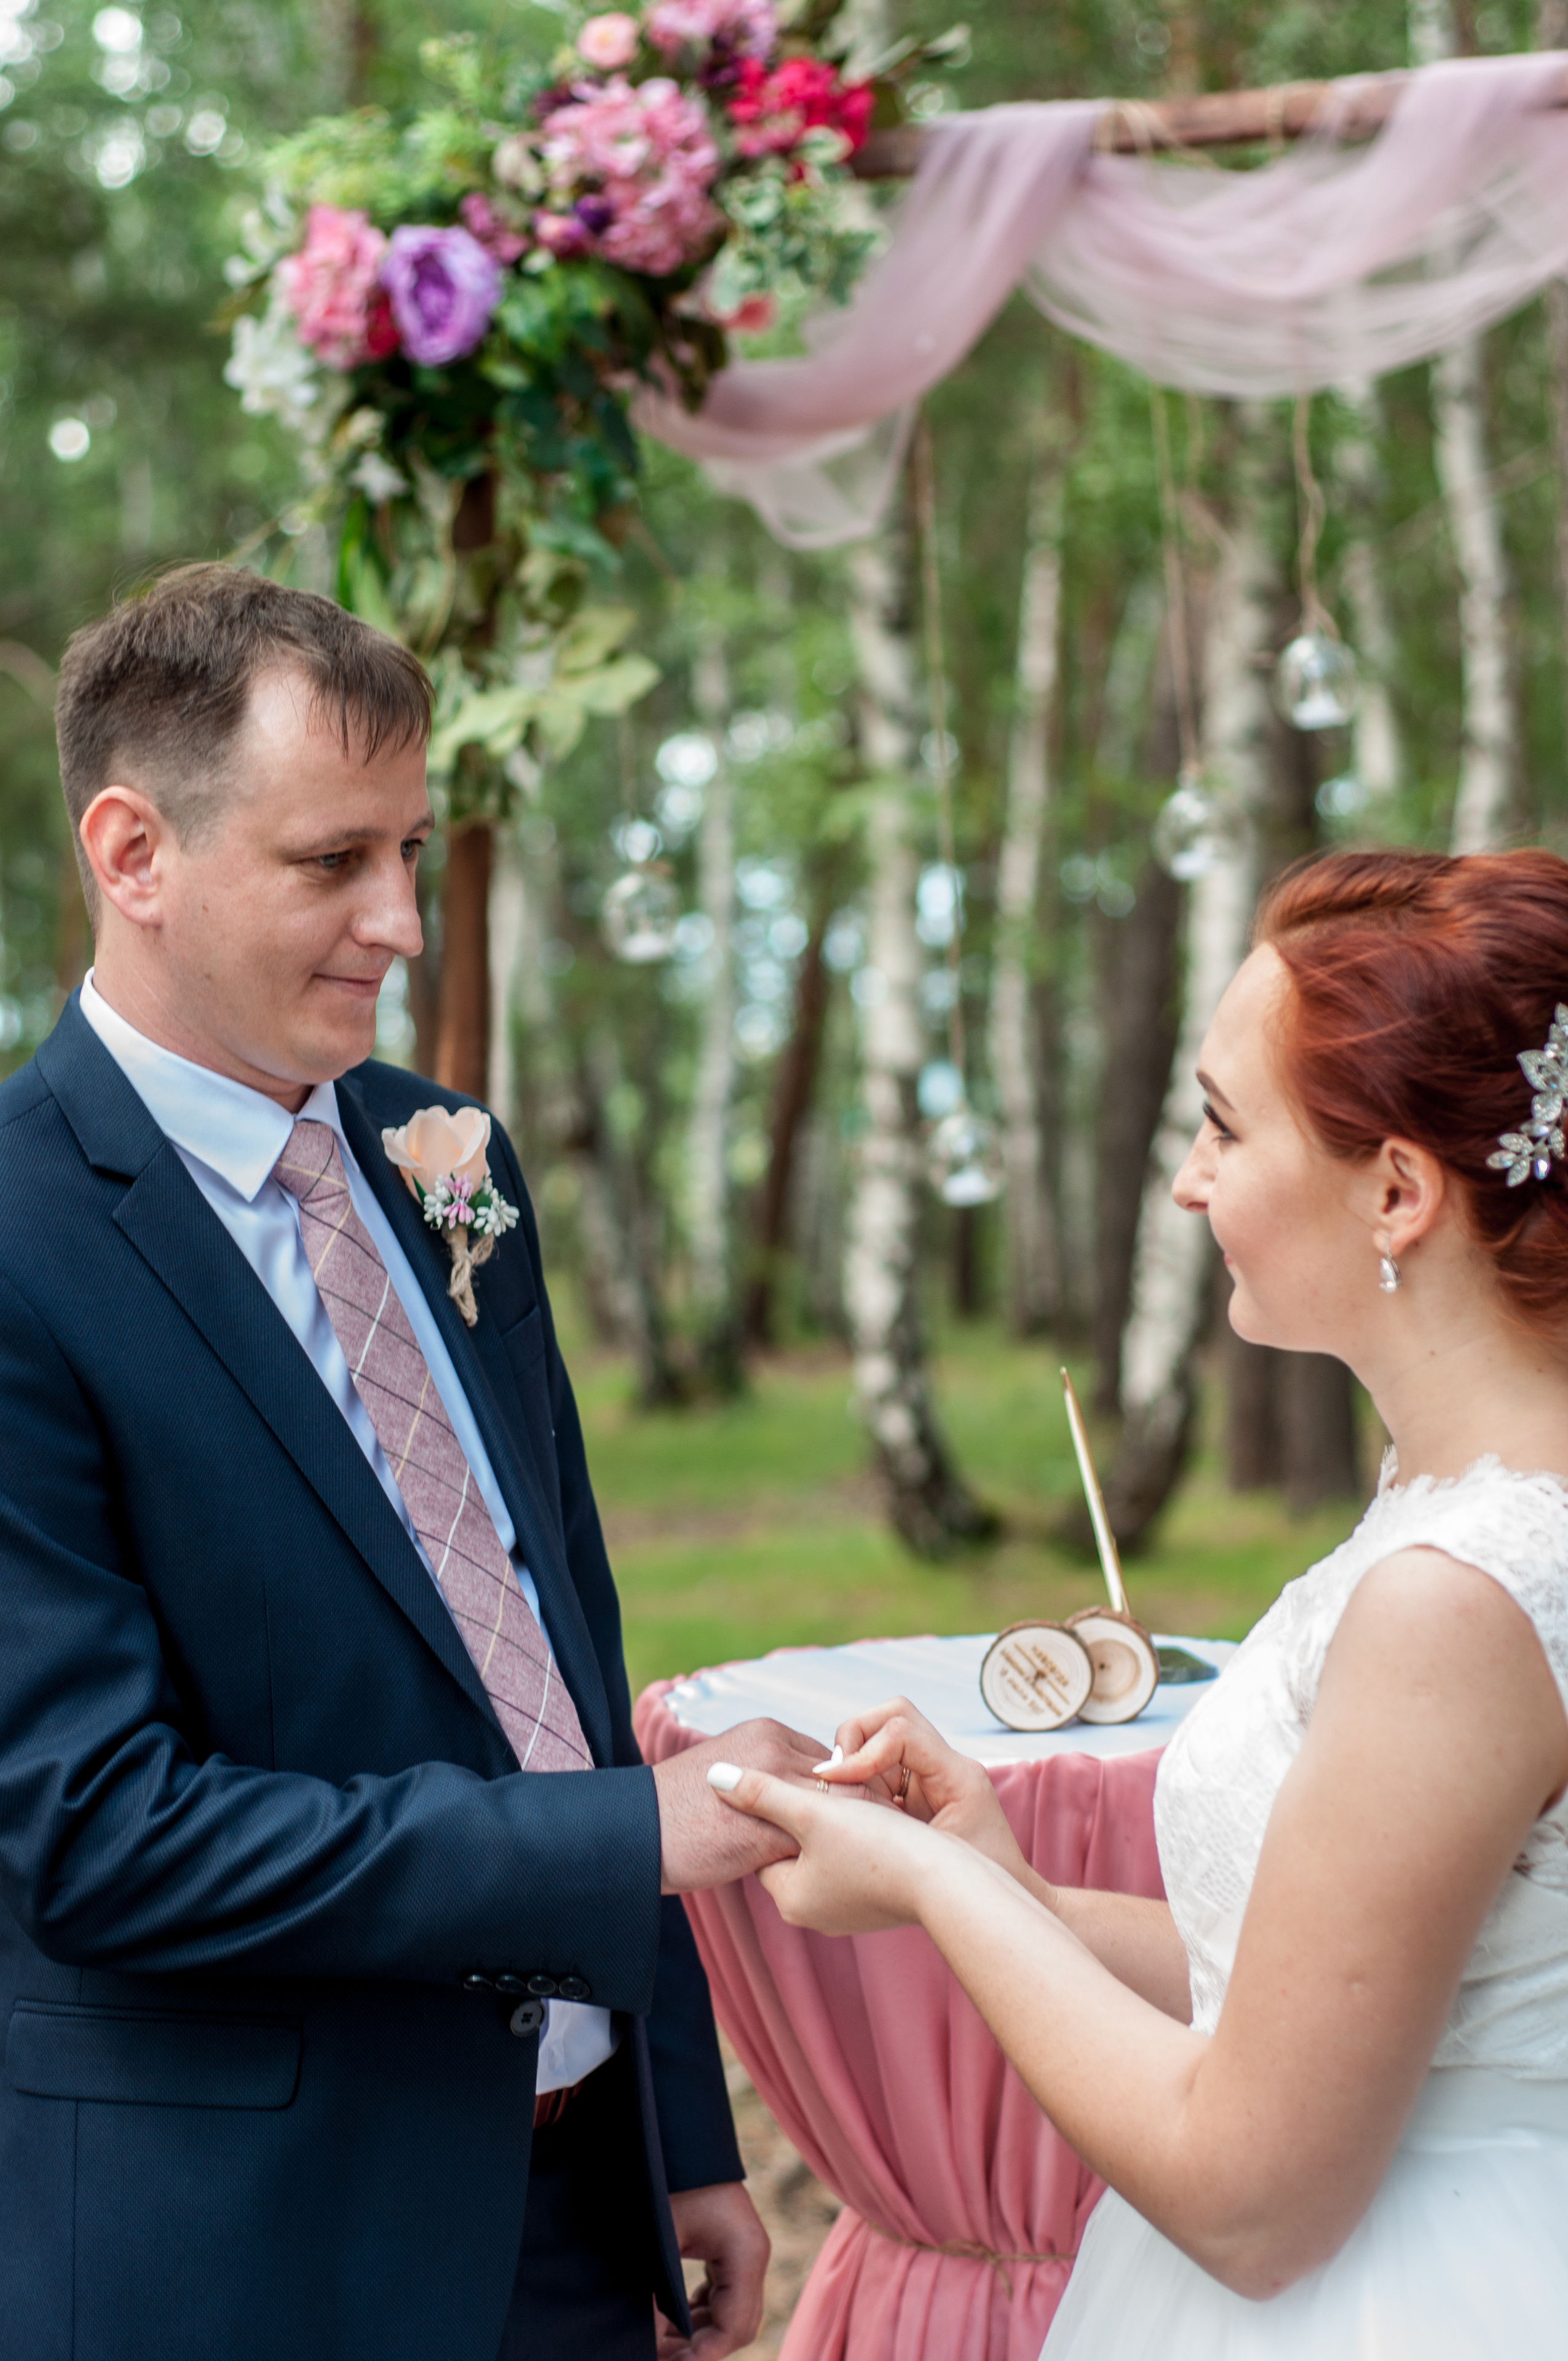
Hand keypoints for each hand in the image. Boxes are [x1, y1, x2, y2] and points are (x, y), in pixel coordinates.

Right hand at [653, 1720, 828, 1892]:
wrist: (639, 1831)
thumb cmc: (684, 1806)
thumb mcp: (731, 1766)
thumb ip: (771, 1770)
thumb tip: (811, 1794)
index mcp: (768, 1731)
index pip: (829, 1760)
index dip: (834, 1792)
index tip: (829, 1820)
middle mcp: (777, 1750)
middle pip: (841, 1782)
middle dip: (843, 1815)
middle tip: (837, 1844)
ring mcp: (775, 1788)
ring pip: (835, 1812)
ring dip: (833, 1838)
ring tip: (826, 1860)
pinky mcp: (769, 1831)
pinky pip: (813, 1845)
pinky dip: (815, 1861)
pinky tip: (804, 1875)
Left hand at [655, 2181, 768, 2360]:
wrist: (680, 2140)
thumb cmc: (670, 2183)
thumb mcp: (662, 2241)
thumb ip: (658, 2297)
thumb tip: (650, 2343)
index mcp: (746, 2254)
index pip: (734, 2327)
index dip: (703, 2355)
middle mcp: (754, 2257)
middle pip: (739, 2327)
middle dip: (700, 2348)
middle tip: (660, 2357)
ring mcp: (747, 2253)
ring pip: (733, 2315)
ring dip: (699, 2333)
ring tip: (660, 2342)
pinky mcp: (733, 2250)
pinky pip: (724, 2296)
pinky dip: (700, 2313)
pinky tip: (672, 2318)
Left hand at [708, 1760, 947, 1935]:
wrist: (948, 1881)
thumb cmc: (877, 1847)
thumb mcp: (812, 1812)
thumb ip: (761, 1792)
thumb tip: (713, 1775)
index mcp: (790, 1898)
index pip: (764, 1844)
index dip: (774, 1806)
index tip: (792, 1780)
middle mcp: (815, 1913)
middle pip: (794, 1848)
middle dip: (805, 1814)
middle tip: (822, 1784)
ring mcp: (849, 1910)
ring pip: (827, 1851)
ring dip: (835, 1823)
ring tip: (852, 1798)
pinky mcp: (878, 1901)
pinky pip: (855, 1861)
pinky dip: (860, 1837)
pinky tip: (877, 1817)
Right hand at [815, 1696, 1028, 1881]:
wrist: (993, 1901)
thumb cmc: (971, 1886)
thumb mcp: (925, 1854)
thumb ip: (882, 1819)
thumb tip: (832, 1785)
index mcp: (957, 1775)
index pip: (901, 1730)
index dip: (861, 1752)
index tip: (831, 1780)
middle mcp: (946, 1764)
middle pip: (892, 1715)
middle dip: (854, 1738)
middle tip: (835, 1779)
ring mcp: (932, 1772)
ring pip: (881, 1733)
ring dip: (855, 1759)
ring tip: (846, 1798)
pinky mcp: (917, 1787)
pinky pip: (880, 1764)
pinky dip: (859, 1777)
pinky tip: (855, 1810)